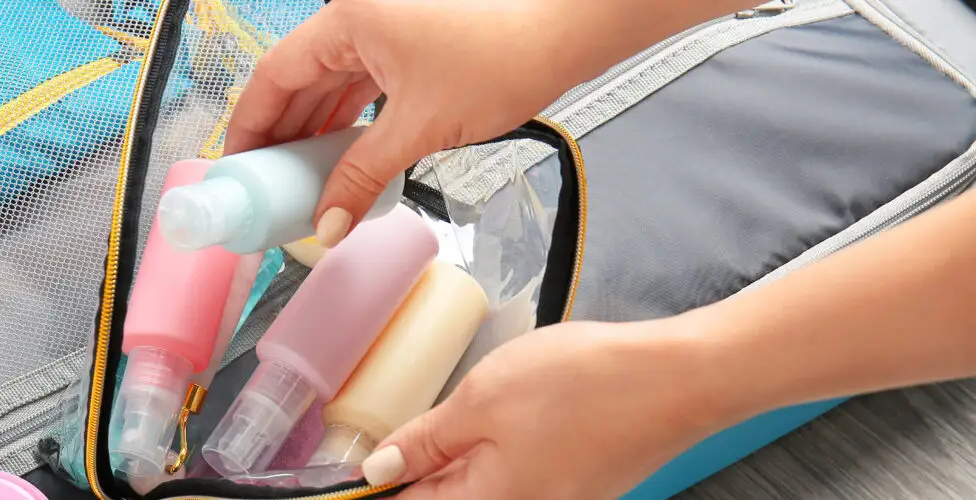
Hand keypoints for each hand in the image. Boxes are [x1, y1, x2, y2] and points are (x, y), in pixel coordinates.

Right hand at [224, 0, 762, 246]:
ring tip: (298, 182)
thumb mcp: (418, 128)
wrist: (568, 31)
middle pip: (297, 79)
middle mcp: (357, 15)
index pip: (274, 74)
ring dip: (314, 130)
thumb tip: (328, 227)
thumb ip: (362, 178)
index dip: (250, 124)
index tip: (237, 167)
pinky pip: (360, 82)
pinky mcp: (409, 41)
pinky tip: (340, 156)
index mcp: (347, 19)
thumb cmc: (501, 59)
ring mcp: (384, 25)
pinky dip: (347, 119)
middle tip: (263, 187)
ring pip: (329, 83)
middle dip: (280, 134)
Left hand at [361, 320, 747, 499]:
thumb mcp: (482, 401)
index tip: (341, 474)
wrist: (677, 378)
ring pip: (475, 490)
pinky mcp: (569, 486)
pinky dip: (484, 457)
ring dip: (447, 465)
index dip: (372, 489)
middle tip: (388, 437)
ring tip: (434, 426)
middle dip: (411, 475)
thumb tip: (378, 470)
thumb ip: (426, 440)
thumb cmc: (582, 385)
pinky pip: (508, 481)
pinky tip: (485, 422)